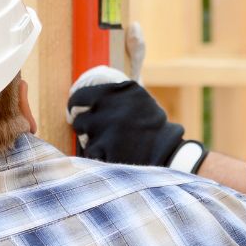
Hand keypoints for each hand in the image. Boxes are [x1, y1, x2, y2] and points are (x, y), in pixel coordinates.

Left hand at [67, 78, 185, 165]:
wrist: (169, 151)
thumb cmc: (153, 127)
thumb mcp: (139, 99)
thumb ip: (116, 95)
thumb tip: (84, 95)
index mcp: (120, 89)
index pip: (80, 95)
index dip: (76, 106)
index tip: (77, 111)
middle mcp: (111, 105)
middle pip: (79, 119)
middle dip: (86, 127)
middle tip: (99, 133)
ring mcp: (106, 127)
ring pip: (84, 137)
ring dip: (93, 142)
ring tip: (112, 145)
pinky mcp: (104, 148)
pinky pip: (91, 152)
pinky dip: (99, 156)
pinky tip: (114, 155)